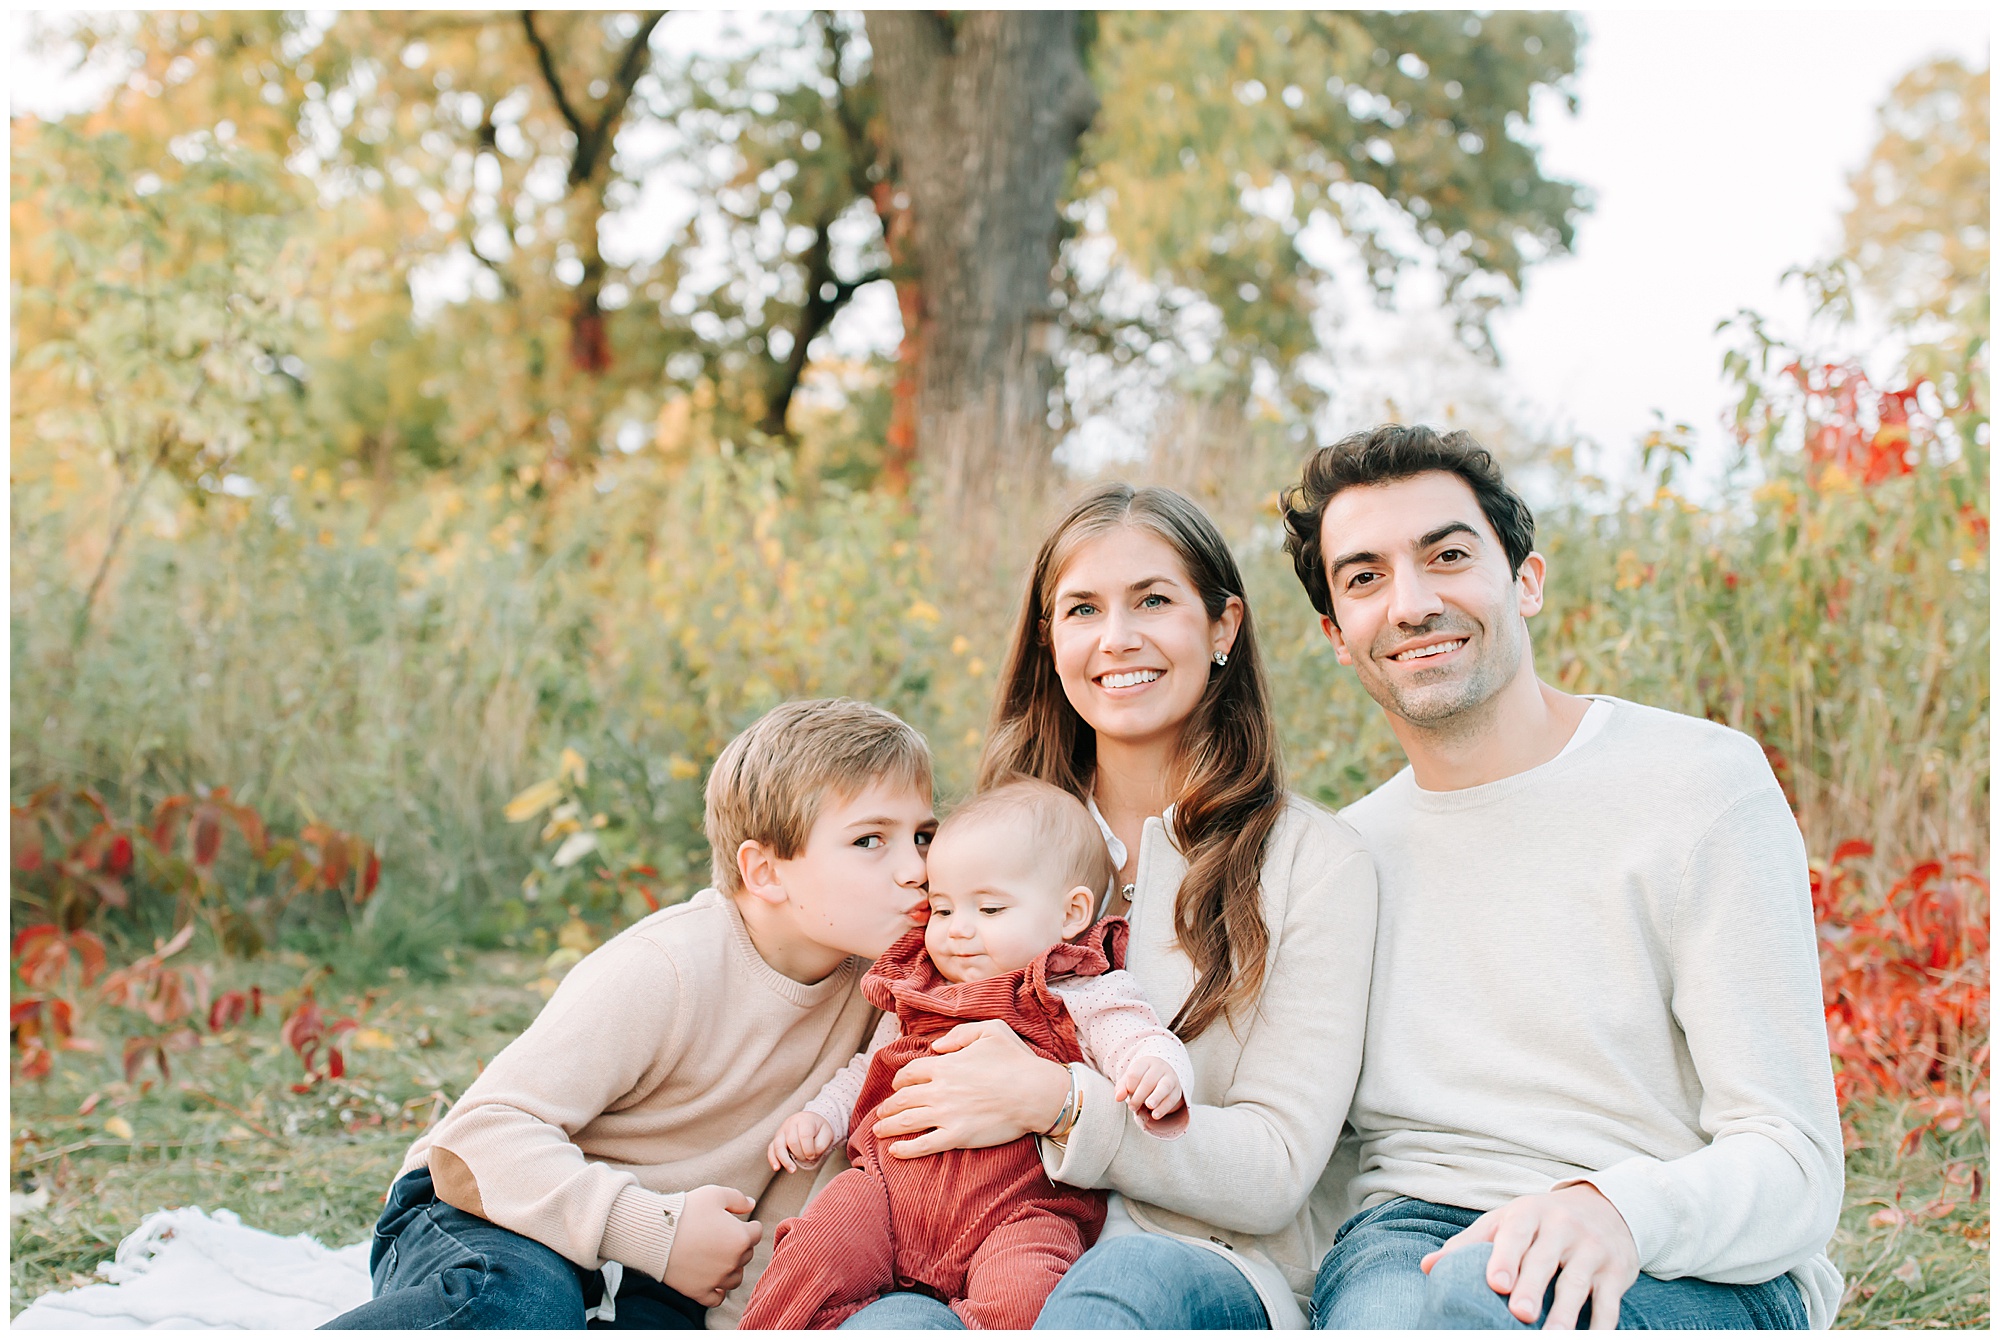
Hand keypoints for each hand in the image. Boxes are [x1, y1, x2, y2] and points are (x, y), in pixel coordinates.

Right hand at [661, 1184, 762, 1306]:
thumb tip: (752, 1204)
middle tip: (722, 1236)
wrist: (655, 1233)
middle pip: (747, 1255)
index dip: (749, 1225)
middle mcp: (733, 1261)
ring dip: (731, 1268)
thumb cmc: (686, 1211)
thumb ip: (738, 1199)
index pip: (757, 1233)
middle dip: (739, 1245)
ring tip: (718, 1257)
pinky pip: (717, 1299)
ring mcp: (717, 1279)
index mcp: (740, 1238)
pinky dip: (718, 1291)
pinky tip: (712, 1280)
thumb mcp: (714, 1194)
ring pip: (735, 1278)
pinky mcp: (700, 1292)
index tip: (738, 1222)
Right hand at [766, 1112, 836, 1172]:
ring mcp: (782, 1130)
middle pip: (792, 1141)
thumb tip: (810, 1155)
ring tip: (792, 1170)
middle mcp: (791, 1123)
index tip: (813, 1155)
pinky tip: (777, 1167)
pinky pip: (771, 1148)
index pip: (804, 1135)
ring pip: (778, 1145)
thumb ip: (821, 1144)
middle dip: (800, 1154)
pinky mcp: (777, 1138)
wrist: (811, 1120)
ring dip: (785, 1160)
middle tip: (807, 1158)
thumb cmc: (819, 1128)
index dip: (809, 1149)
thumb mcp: (827, 1133)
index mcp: (804, 1120)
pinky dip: (773, 1158)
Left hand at [869, 1019, 1071, 1158]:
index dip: (899, 1080)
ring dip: (888, 1126)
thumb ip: (960, 1033)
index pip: (910, 1072)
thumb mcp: (991, 1030)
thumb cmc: (1017, 1061)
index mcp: (945, 1064)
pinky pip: (923, 1145)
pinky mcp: (957, 1136)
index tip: (897, 1086)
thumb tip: (936, 1045)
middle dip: (888, 1106)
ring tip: (878, 1130)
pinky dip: (905, 1149)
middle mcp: (940, 1089)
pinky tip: (894, 1151)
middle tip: (880, 1112)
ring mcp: (946, 1114)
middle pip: (902, 1098)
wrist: (1035, 1093)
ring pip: (907, 1121)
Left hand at [1113, 1054, 1183, 1119]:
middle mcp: (1159, 1068)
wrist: (1163, 1074)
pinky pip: (1171, 1099)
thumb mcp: (1130, 1079)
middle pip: (1148, 1081)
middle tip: (1132, 1107)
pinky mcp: (1176, 1091)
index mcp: (1145, 1063)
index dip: (1129, 1086)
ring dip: (1156, 1097)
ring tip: (1149, 1106)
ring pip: (1164, 1087)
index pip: (1135, 1073)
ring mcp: (1170, 1078)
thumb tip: (1118, 1098)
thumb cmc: (1143, 1078)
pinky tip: (1155, 1115)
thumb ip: (1122, 1087)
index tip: (1128, 1093)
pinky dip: (1164, 1108)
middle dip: (1139, 1096)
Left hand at [1420, 1184, 1637, 1329]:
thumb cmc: (1540, 1221)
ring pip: (1578, 1283)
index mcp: (1530, 1214)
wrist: (1604, 1207)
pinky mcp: (1617, 1271)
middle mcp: (1563, 1228)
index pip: (1515, 1233)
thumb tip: (1427, 1267)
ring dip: (1565, 1313)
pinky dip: (1602, 1326)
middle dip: (1533, 1287)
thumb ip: (1469, 1243)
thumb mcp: (1506, 1221)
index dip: (1504, 1257)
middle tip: (1520, 1314)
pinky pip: (1609, 1302)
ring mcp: (1592, 1249)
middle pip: (1546, 1260)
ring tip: (1551, 1337)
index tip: (1495, 1283)